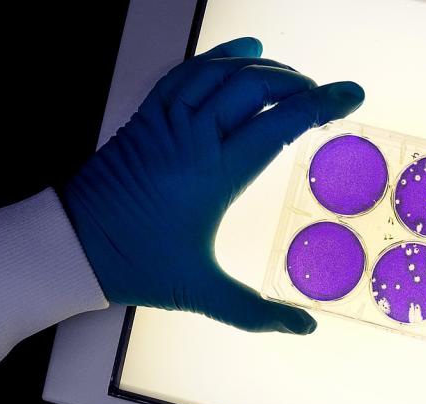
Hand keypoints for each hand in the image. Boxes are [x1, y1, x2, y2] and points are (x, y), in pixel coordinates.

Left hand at [61, 37, 364, 333]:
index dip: (320, 105)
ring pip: (222, 74)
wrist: (74, 245)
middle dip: (296, 83)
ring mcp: (168, 122)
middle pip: (255, 88)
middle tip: (321, 94)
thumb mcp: (201, 292)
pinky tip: (241, 52)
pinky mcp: (147, 117)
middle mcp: (194, 138)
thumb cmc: (139, 265)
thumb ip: (255, 313)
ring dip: (262, 68)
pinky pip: (186, 73)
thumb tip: (305, 330)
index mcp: (215, 174)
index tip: (351, 94)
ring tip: (291, 74)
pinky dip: (216, 57)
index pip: (279, 124)